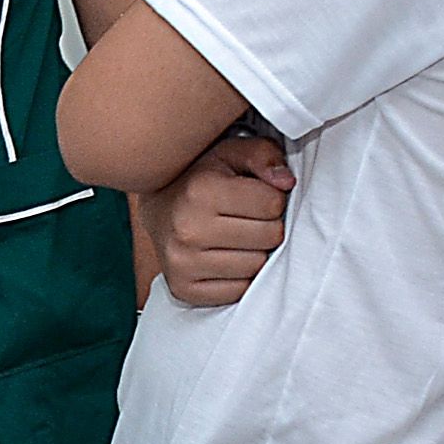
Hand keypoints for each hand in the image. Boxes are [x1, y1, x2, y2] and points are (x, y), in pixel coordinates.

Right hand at [135, 134, 294, 307]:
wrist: (157, 208)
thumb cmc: (199, 178)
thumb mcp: (230, 153)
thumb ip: (263, 155)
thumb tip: (286, 182)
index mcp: (201, 190)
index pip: (273, 203)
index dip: (271, 197)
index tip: (254, 195)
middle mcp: (188, 229)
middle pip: (269, 236)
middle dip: (266, 224)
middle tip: (246, 216)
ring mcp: (183, 263)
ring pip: (256, 266)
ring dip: (254, 251)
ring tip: (236, 236)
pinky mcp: (183, 289)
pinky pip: (238, 291)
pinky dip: (239, 276)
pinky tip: (224, 256)